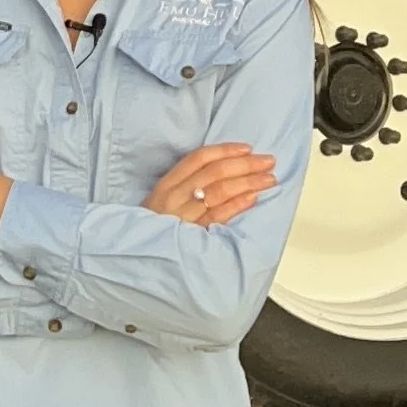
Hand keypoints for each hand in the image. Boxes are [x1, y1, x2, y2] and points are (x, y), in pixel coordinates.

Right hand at [145, 141, 277, 227]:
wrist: (138, 257)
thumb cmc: (154, 227)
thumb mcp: (163, 200)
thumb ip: (187, 185)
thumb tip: (224, 170)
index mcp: (167, 184)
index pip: (199, 158)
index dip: (225, 150)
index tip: (248, 148)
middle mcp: (175, 196)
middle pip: (215, 173)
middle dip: (245, 165)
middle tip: (268, 161)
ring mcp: (184, 216)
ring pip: (220, 191)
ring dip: (248, 182)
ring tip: (268, 179)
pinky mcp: (192, 236)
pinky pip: (218, 216)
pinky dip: (237, 205)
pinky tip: (253, 198)